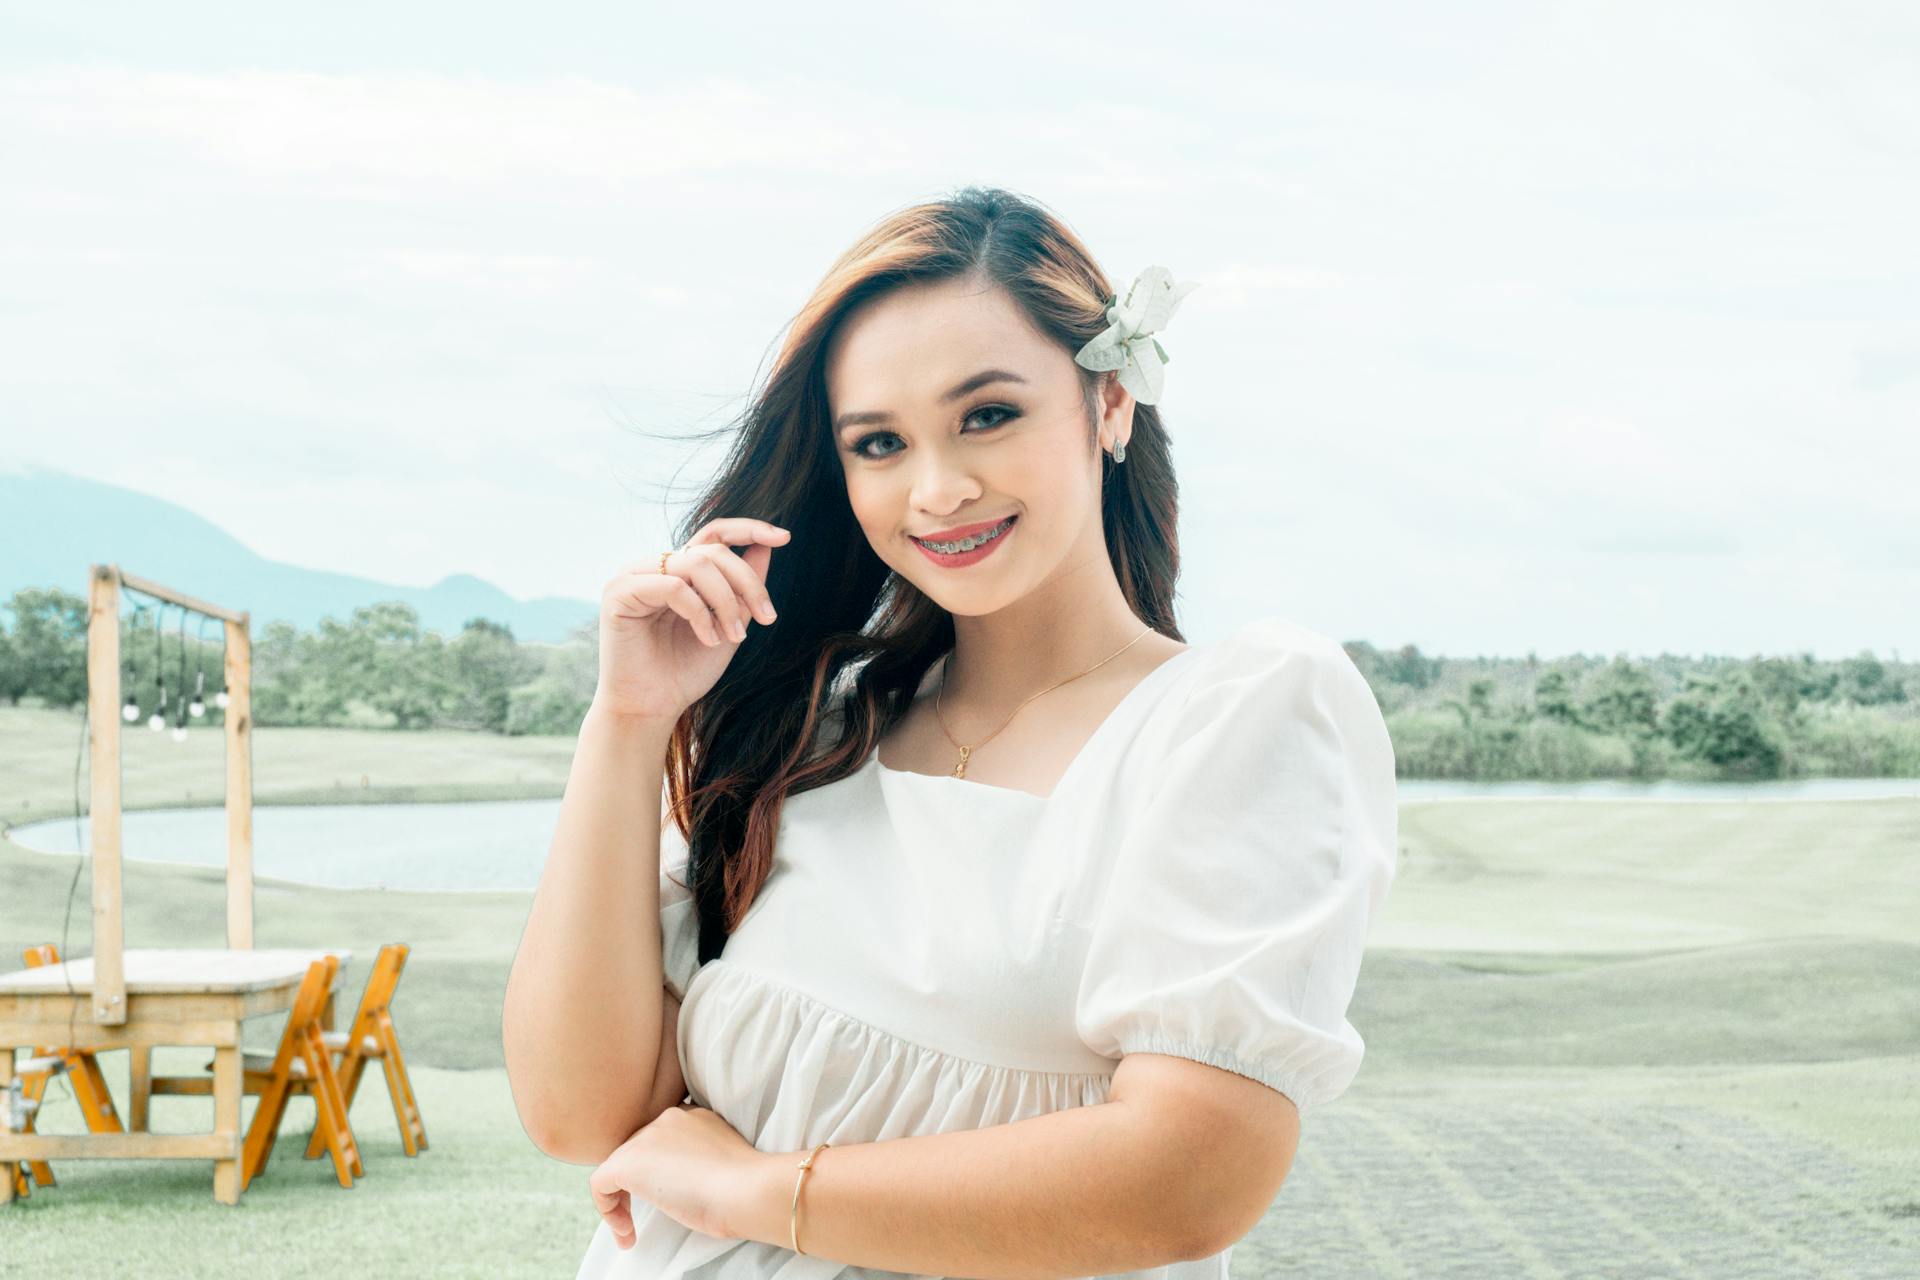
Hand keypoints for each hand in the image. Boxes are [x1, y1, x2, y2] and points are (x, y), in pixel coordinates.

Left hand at [589, 1101, 777, 1247]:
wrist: (746, 1189)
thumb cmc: (745, 1187)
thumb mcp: (723, 1163)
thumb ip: (702, 1160)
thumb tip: (687, 1183)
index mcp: (693, 1115)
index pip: (660, 1138)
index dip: (657, 1170)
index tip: (667, 1196)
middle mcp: (667, 1117)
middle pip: (637, 1151)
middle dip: (637, 1186)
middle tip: (643, 1218)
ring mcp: (647, 1137)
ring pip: (618, 1166)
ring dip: (622, 1201)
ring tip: (631, 1230)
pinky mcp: (629, 1163)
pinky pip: (601, 1184)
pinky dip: (608, 1211)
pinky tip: (627, 1232)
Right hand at [593, 517, 789, 723]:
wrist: (652, 709)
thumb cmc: (685, 672)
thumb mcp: (729, 624)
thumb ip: (743, 588)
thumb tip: (768, 545)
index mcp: (676, 570)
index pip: (713, 534)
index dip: (749, 529)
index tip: (784, 537)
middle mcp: (653, 567)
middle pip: (712, 551)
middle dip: (748, 583)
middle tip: (766, 617)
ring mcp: (633, 576)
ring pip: (696, 564)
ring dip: (726, 601)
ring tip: (735, 636)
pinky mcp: (619, 593)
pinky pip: (673, 586)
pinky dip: (700, 612)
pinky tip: (708, 638)